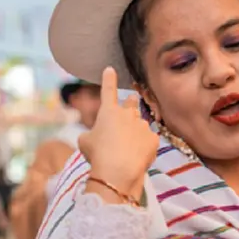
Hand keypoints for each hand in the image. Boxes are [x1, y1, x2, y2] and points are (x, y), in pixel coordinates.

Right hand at [78, 68, 158, 198]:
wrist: (118, 170)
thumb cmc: (98, 154)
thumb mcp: (85, 142)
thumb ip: (93, 133)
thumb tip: (97, 136)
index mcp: (108, 111)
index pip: (108, 90)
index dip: (109, 79)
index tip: (110, 69)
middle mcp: (128, 114)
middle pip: (131, 103)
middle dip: (130, 104)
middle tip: (129, 107)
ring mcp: (143, 125)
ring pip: (140, 125)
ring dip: (135, 132)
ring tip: (127, 149)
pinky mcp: (154, 138)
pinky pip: (148, 140)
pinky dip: (143, 146)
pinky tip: (137, 156)